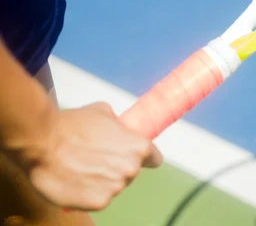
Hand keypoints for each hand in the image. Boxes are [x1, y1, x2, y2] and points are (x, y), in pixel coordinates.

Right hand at [24, 102, 162, 210]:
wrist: (42, 142)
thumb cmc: (71, 125)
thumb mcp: (102, 112)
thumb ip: (118, 124)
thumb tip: (120, 128)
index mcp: (139, 147)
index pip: (154, 159)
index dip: (144, 158)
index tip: (130, 157)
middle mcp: (131, 169)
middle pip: (131, 173)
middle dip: (117, 168)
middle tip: (95, 159)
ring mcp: (115, 187)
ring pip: (114, 187)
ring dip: (102, 181)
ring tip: (81, 168)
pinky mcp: (98, 203)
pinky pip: (98, 199)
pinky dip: (88, 194)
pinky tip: (75, 181)